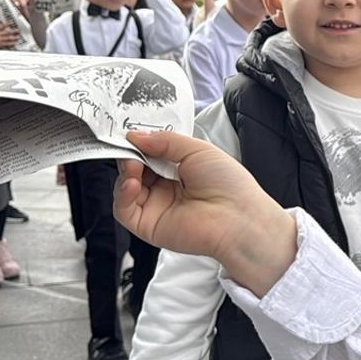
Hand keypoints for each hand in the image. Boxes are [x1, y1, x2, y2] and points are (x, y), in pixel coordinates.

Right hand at [114, 131, 296, 296]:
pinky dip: (122, 195)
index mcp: (181, 170)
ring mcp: (158, 207)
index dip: (140, 144)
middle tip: (129, 147)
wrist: (237, 217)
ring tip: (134, 165)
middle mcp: (168, 189)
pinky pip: (124, 210)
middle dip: (130, 156)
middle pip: (135, 170)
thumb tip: (135, 135)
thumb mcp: (197, 150)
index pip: (150, 155)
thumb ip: (165, 141)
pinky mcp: (149, 225)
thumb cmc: (229, 184)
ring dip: (125, 173)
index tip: (130, 134)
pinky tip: (132, 184)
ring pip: (126, 188)